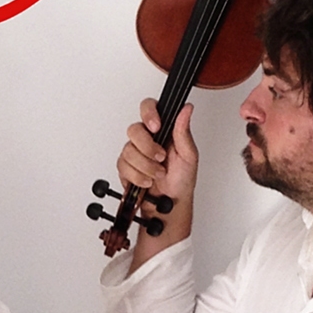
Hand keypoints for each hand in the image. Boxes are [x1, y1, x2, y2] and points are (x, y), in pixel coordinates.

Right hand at [116, 100, 196, 267]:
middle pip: (134, 129)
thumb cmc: (182, 181)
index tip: (156, 127)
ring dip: (145, 166)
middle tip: (160, 158)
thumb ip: (183, 132)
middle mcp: (147, 138)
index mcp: (163, 130)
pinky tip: (146, 181)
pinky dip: (136, 176)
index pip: (149, 108)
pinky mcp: (125, 167)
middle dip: (147, 147)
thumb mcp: (189, 156)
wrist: (169, 205)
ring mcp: (135, 152)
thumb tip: (186, 109)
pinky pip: (123, 166)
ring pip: (128, 150)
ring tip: (157, 174)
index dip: (149, 114)